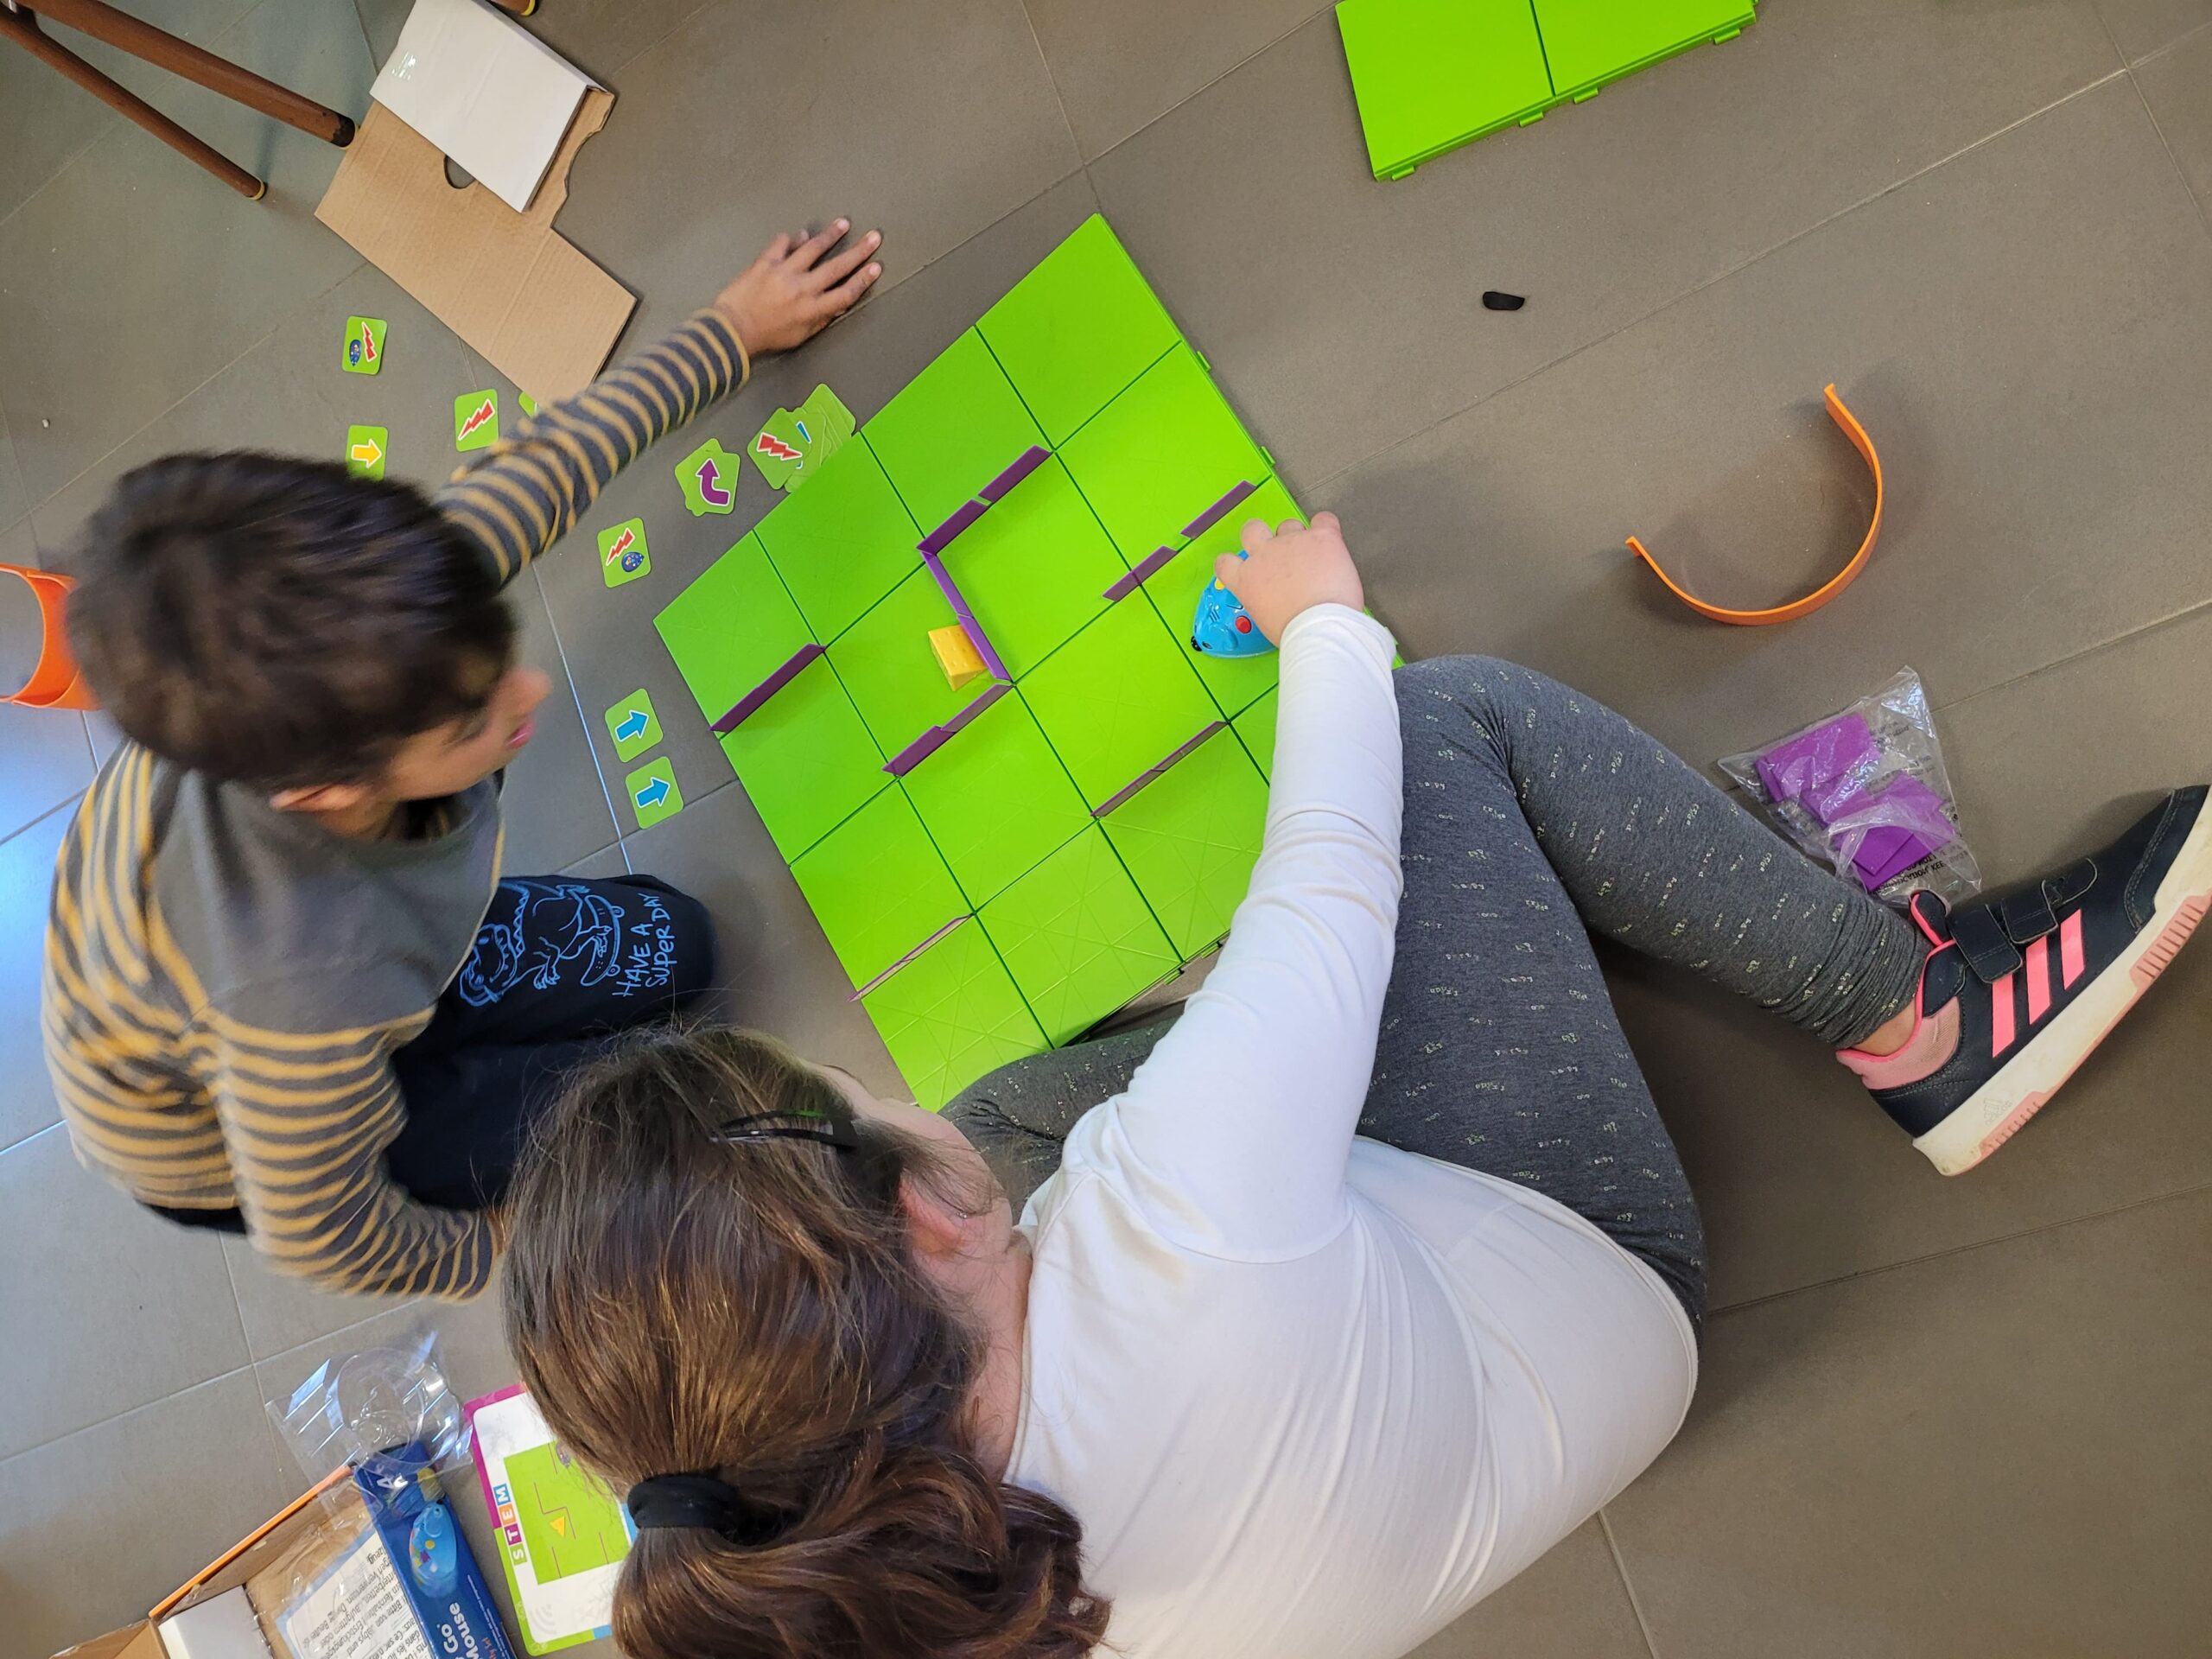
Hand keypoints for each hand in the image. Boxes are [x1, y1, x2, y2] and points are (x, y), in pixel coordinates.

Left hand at [713, 220, 883, 356]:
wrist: (733, 330)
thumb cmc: (767, 337)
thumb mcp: (800, 336)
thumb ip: (820, 319)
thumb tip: (838, 305)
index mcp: (813, 309)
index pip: (846, 292)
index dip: (864, 279)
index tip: (876, 267)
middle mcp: (803, 288)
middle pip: (837, 267)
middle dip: (858, 251)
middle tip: (874, 237)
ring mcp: (784, 272)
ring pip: (812, 248)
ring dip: (830, 235)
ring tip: (843, 224)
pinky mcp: (766, 262)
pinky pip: (782, 244)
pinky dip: (792, 238)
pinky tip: (799, 234)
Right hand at [1216, 510, 1363, 642]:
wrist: (1318, 625)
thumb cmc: (1295, 631)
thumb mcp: (1265, 621)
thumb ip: (1266, 602)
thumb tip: (1277, 601)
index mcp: (1246, 580)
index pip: (1225, 562)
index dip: (1232, 561)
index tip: (1242, 565)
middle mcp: (1265, 554)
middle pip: (1252, 528)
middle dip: (1261, 535)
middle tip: (1275, 550)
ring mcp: (1293, 542)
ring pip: (1289, 524)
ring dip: (1297, 535)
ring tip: (1310, 554)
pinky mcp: (1321, 537)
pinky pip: (1324, 520)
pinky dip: (1326, 527)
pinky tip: (1329, 542)